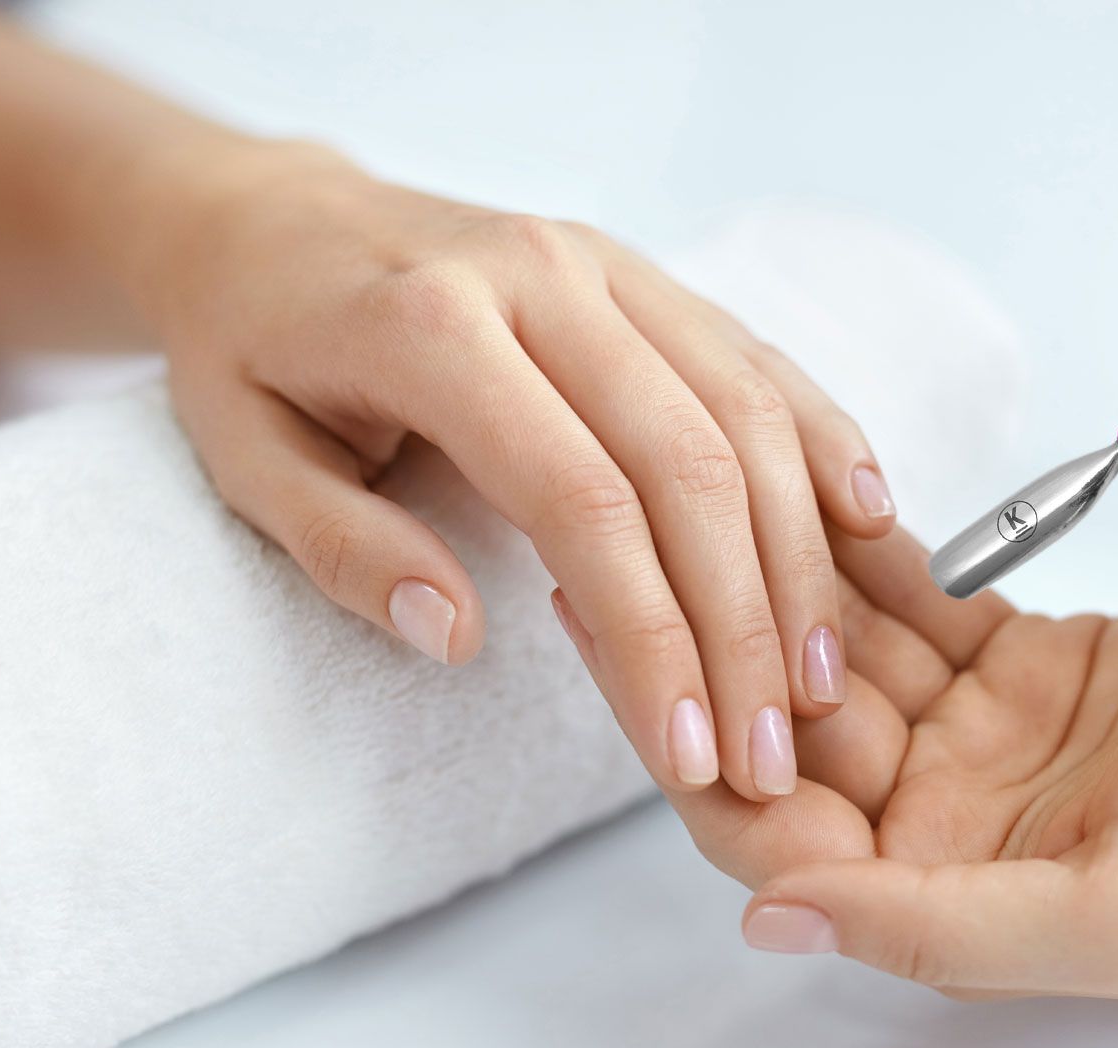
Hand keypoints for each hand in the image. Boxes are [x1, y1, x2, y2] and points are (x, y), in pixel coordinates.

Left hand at [136, 144, 895, 801]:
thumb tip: (461, 635)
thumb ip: (348, 549)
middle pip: (693, 464)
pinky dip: (822, 438)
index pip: (582, 501)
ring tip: (818, 678)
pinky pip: (755, 357)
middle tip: (772, 751)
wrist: (272, 223)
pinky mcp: (642, 275)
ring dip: (798, 555)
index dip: (653, 639)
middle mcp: (543, 278)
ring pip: (747, 411)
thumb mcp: (247, 461)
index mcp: (434, 327)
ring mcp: (606, 267)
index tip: (690, 755)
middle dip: (745, 625)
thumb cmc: (252, 355)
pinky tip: (870, 522)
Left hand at [598, 526, 1117, 997]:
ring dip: (762, 581)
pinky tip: (793, 480)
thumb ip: (936, 928)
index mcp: (943, 895)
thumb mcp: (1116, 910)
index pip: (767, 831)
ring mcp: (977, 738)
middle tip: (602, 526)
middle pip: (775, 735)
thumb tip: (767, 920)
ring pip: (835, 656)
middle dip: (692, 643)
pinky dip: (859, 547)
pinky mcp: (1023, 657)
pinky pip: (912, 600)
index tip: (605, 633)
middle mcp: (940, 823)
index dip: (677, 745)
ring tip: (671, 484)